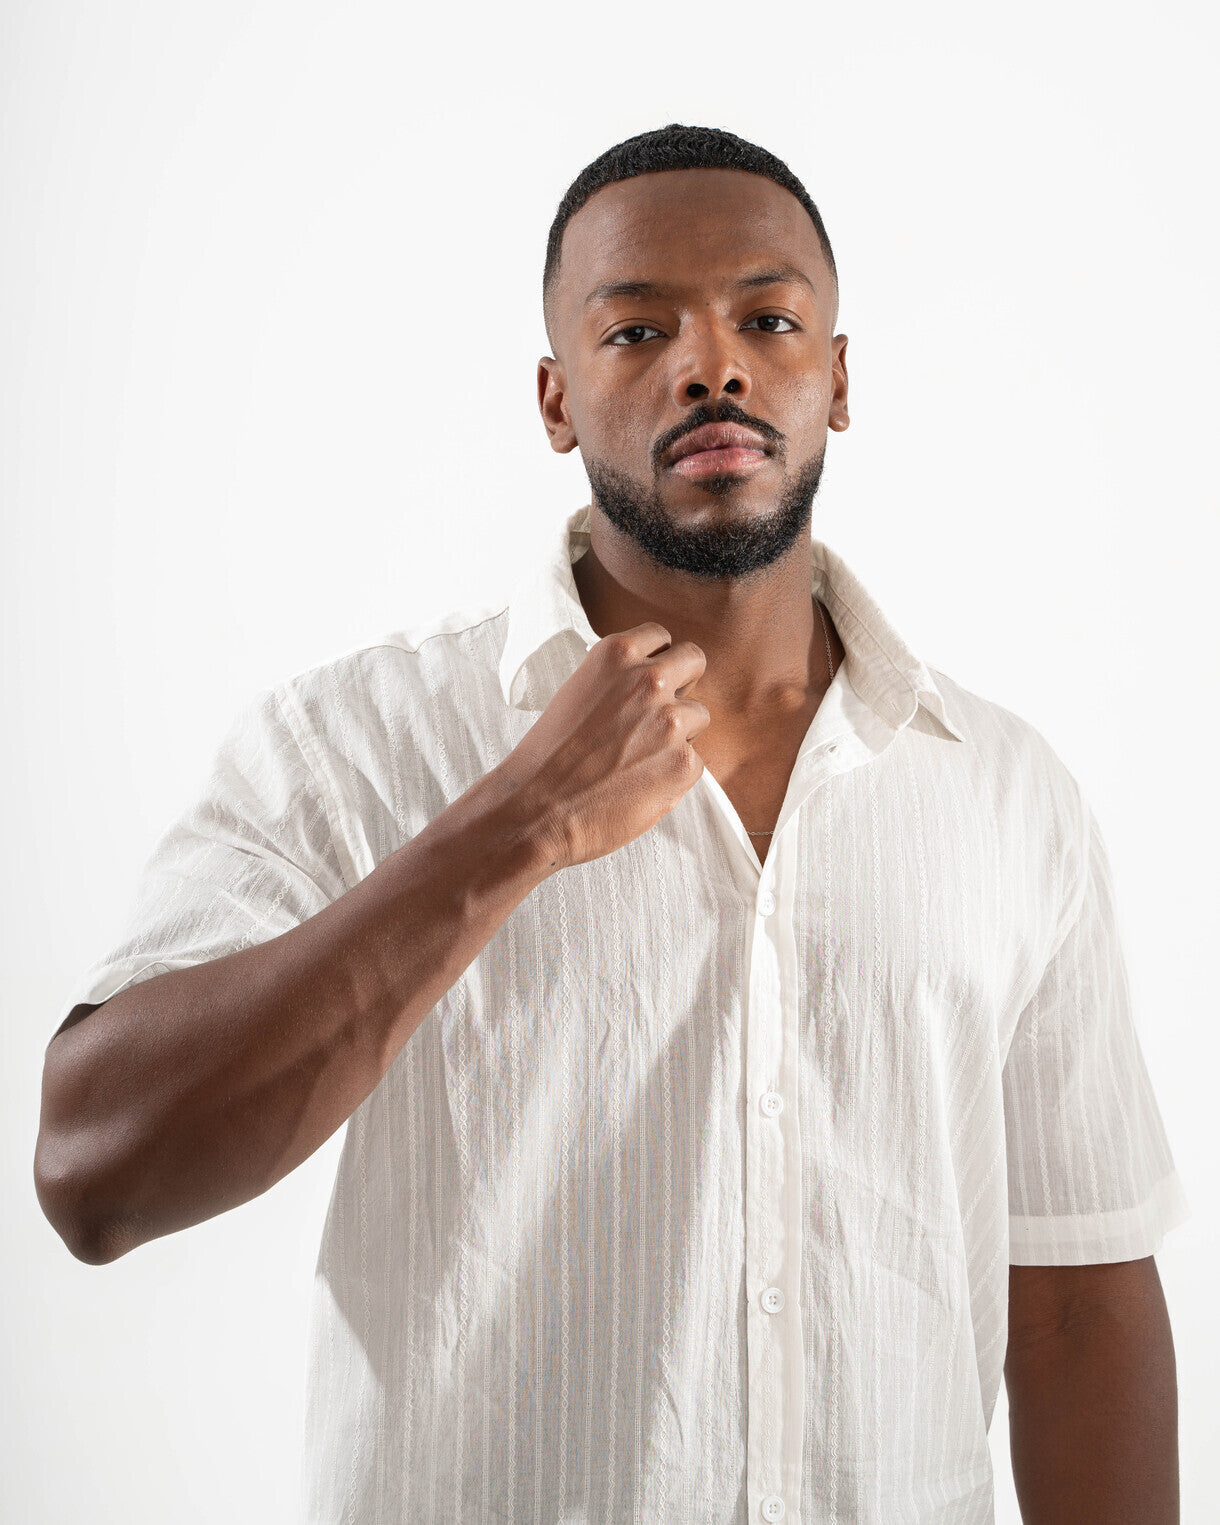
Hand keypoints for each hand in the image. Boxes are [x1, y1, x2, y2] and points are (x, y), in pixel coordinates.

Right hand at [494, 622, 710, 870]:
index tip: (647, 680)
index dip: (656, 660)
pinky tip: (639, 785)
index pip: (660, 637)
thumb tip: (655, 682)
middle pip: (695, 660)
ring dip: (679, 733)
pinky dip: (673, 774)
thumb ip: (617, 681)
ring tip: (639, 757)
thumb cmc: (548, 757)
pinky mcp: (683, 763)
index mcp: (616, 654)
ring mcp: (670, 720)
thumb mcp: (577, 692)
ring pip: (698, 715)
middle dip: (684, 682)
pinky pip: (694, 761)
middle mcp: (648, 679)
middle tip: (661, 711)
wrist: (535, 809)